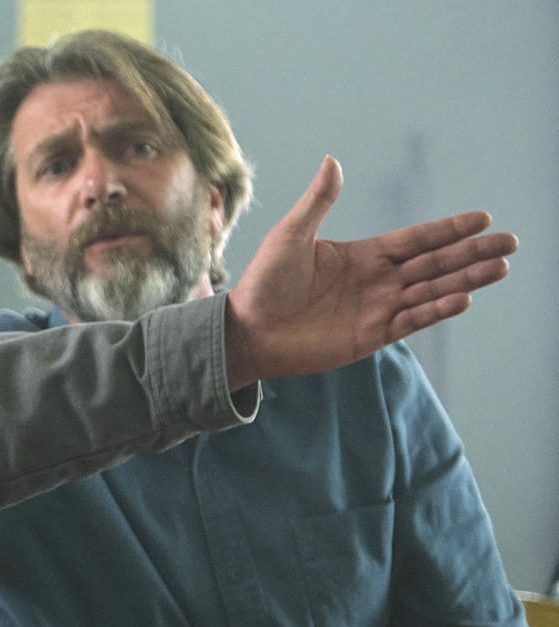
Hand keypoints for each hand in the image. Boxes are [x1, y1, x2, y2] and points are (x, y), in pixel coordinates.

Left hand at [225, 156, 515, 388]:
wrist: (245, 330)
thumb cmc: (262, 282)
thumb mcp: (290, 236)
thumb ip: (317, 203)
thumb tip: (332, 160)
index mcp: (363, 255)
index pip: (416, 239)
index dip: (448, 230)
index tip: (482, 218)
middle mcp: (377, 281)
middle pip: (434, 264)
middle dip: (472, 254)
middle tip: (510, 243)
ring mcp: (376, 309)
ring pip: (430, 291)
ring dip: (465, 280)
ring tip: (499, 268)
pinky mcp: (369, 336)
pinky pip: (409, 321)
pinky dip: (435, 310)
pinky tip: (461, 298)